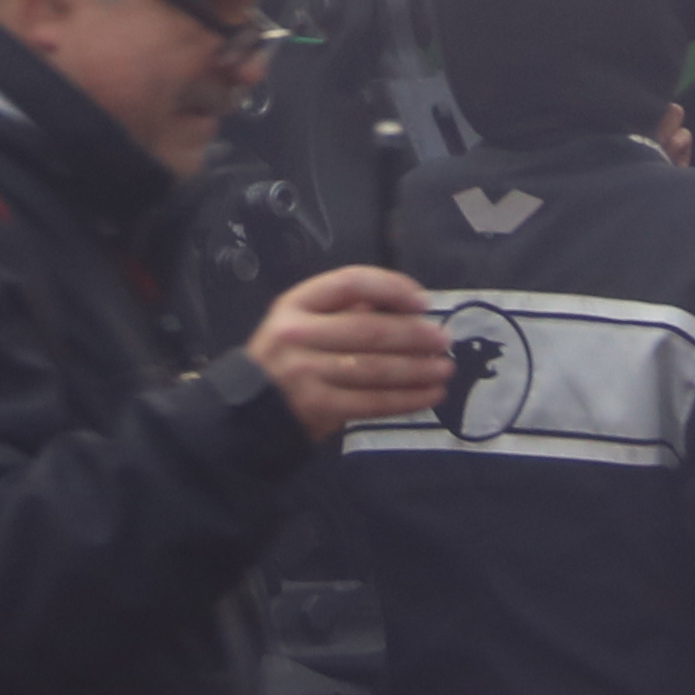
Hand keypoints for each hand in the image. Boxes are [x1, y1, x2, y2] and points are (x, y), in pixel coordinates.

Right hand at [245, 267, 454, 442]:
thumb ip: (344, 310)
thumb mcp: (303, 322)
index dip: (391, 288)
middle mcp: (298, 334)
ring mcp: (307, 372)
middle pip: (368, 329)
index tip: (422, 301)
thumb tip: (404, 309)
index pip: (350, 282)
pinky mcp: (319, 407)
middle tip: (443, 340)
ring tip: (444, 369)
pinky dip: (406, 399)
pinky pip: (372, 402)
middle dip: (414, 335)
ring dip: (417, 369)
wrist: (249, 411)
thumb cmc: (287, 358)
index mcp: (296, 303)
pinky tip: (430, 395)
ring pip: (375, 369)